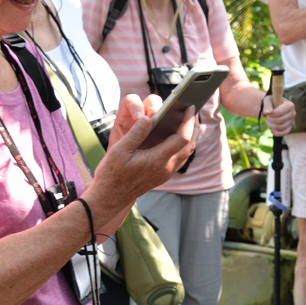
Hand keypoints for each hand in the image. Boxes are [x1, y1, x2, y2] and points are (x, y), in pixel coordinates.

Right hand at [92, 93, 197, 220]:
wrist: (111, 197)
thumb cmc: (112, 174)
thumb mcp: (119, 150)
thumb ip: (136, 133)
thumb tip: (148, 117)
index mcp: (157, 159)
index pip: (182, 137)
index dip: (188, 121)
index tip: (189, 107)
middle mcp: (166, 167)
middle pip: (190, 144)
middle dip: (194, 126)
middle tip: (193, 111)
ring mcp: (167, 172)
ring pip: (187, 152)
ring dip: (191, 136)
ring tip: (189, 120)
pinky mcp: (164, 175)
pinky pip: (181, 158)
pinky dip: (184, 145)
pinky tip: (180, 136)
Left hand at [262, 95, 296, 136]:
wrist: (275, 105)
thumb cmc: (272, 102)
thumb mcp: (268, 100)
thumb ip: (267, 105)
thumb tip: (267, 112)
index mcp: (290, 105)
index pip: (279, 113)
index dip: (271, 115)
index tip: (266, 113)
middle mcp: (293, 113)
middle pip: (280, 121)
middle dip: (270, 120)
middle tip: (267, 117)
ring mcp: (292, 120)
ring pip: (282, 127)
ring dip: (272, 126)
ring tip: (267, 121)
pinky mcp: (290, 126)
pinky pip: (285, 132)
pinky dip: (277, 133)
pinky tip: (272, 130)